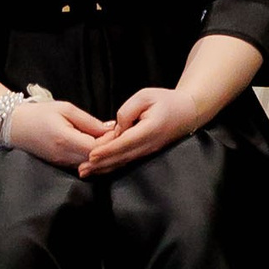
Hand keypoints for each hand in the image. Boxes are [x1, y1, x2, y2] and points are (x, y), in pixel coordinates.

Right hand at [6, 95, 113, 167]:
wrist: (14, 126)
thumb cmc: (40, 113)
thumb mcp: (66, 109)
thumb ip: (88, 121)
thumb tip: (110, 129)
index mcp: (65, 140)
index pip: (96, 148)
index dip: (111, 142)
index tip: (120, 130)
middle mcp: (65, 156)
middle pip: (96, 161)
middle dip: (111, 150)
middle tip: (122, 138)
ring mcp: (63, 164)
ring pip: (91, 166)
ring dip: (104, 156)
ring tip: (115, 143)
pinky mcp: (61, 166)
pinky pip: (84, 166)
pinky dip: (95, 160)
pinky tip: (101, 149)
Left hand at [79, 85, 200, 176]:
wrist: (187, 112)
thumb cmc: (165, 101)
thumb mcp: (145, 96)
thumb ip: (127, 111)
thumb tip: (116, 128)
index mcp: (149, 130)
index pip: (124, 142)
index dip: (107, 150)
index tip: (91, 155)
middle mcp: (148, 145)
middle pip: (121, 157)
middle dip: (100, 164)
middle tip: (81, 170)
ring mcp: (148, 151)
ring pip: (123, 162)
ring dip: (104, 168)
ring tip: (86, 172)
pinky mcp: (146, 153)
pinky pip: (127, 160)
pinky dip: (112, 165)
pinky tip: (100, 168)